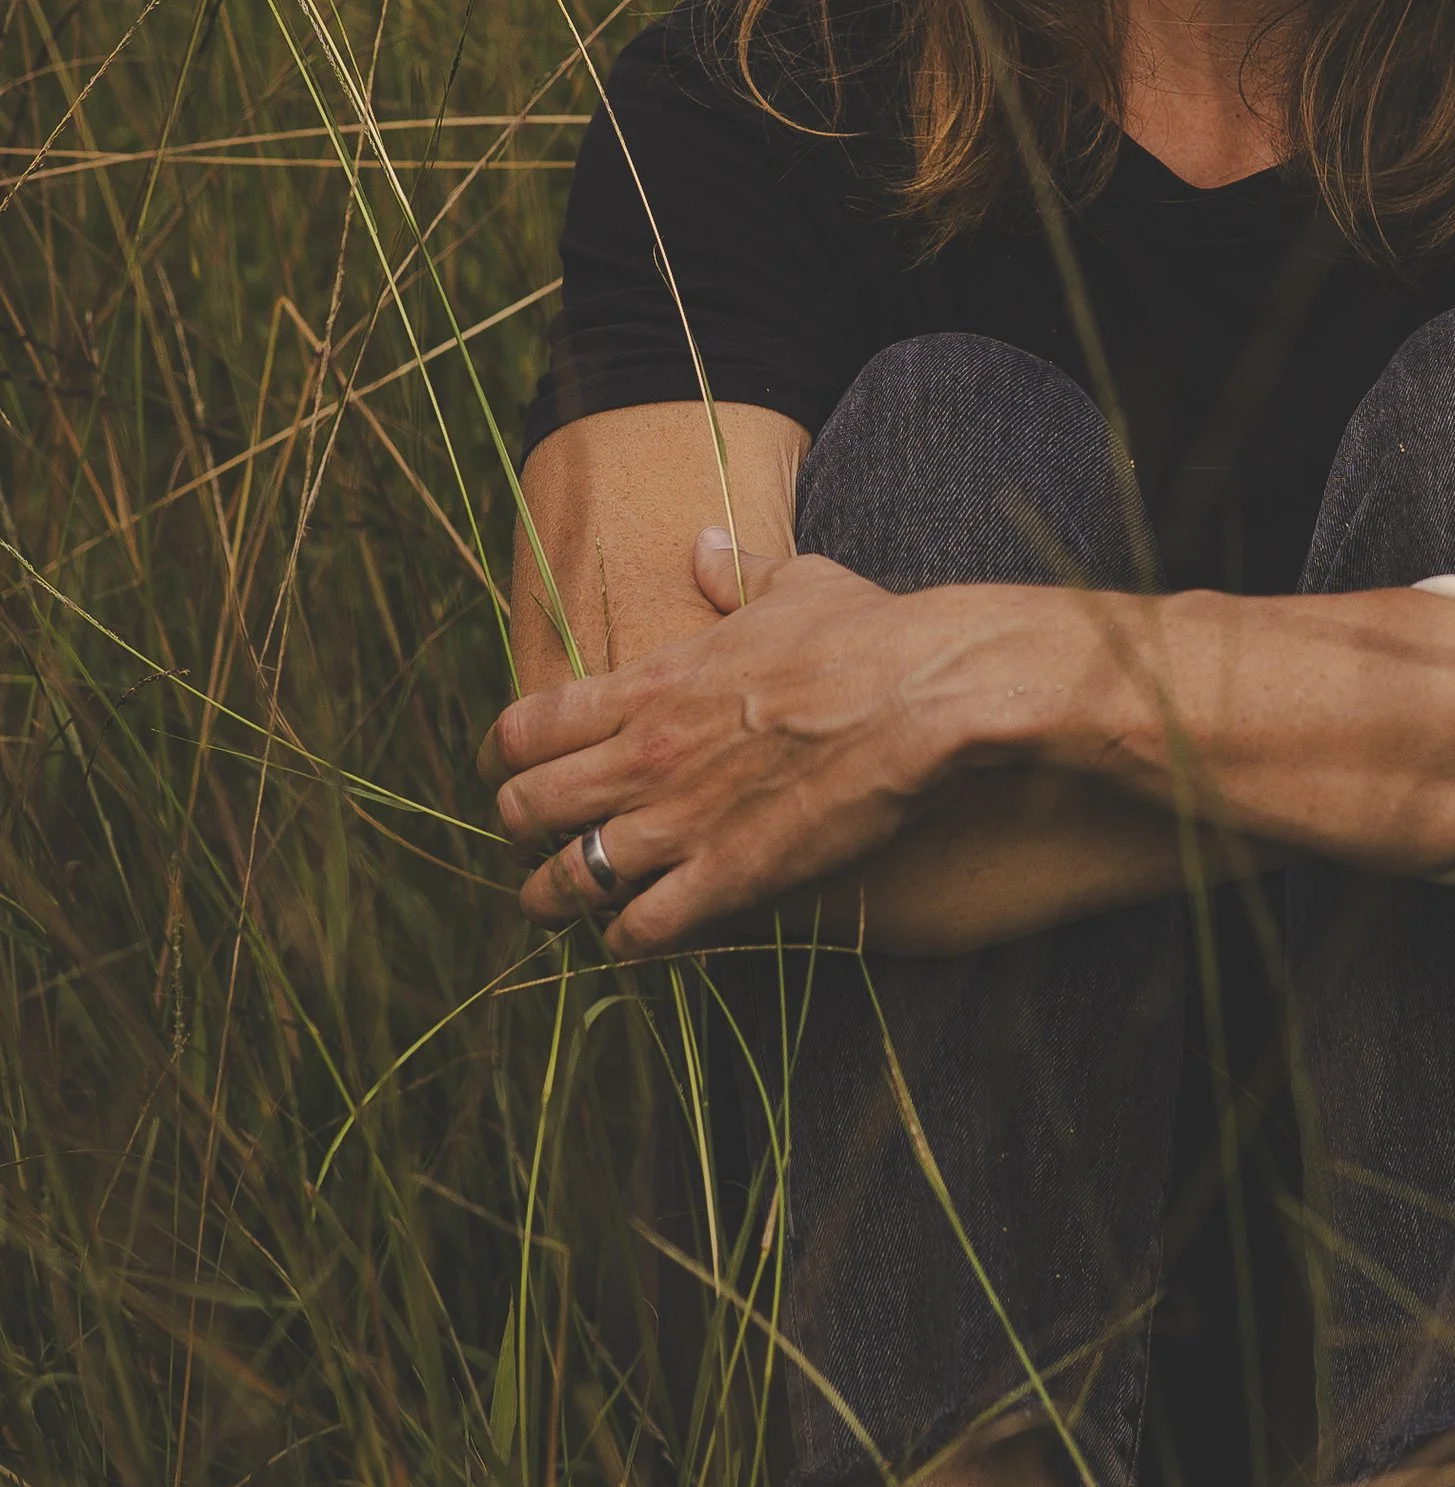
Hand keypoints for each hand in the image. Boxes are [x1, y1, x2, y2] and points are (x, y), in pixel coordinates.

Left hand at [485, 530, 947, 957]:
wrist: (925, 696)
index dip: (498, 759)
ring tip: (561, 907)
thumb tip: (705, 545)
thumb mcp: (792, 584)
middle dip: (517, 832)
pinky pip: (640, 929)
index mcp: (650, 684)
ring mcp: (681, 821)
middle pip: (523, 809)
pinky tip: (634, 936)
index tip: (501, 772)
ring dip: (552, 899)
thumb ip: (735, 573)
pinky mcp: (729, 877)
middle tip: (534, 842)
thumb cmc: (865, 634)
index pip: (523, 728)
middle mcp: (645, 756)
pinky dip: (625, 940)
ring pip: (564, 882)